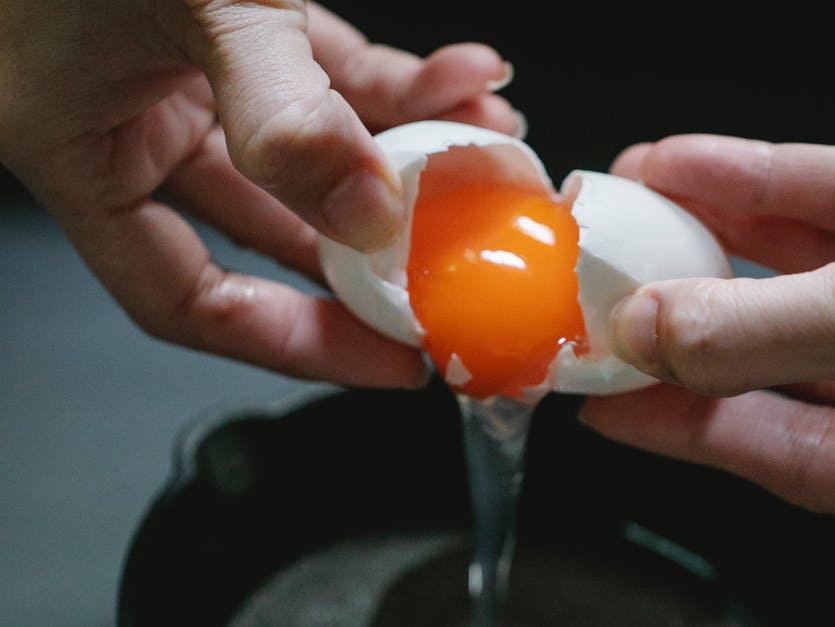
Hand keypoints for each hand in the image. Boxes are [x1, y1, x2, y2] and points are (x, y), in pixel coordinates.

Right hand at [0, 1, 518, 386]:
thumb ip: (283, 116)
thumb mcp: (195, 8)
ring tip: (492, 159)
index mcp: (78, 152)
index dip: (288, 343)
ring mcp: (190, 73)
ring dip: (408, 157)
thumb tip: (369, 214)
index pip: (184, 299)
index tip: (385, 358)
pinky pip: (331, 73)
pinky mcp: (239, 25)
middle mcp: (134, 123)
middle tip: (459, 273)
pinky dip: (399, 82)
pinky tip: (467, 78)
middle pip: (271, 234)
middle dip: (376, 251)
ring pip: (315, 151)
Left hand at [582, 74, 834, 550]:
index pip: (798, 456)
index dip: (694, 422)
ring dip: (729, 238)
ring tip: (644, 207)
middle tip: (614, 299)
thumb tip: (657, 336)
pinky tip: (707, 170)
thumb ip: (767, 334)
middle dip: (701, 317)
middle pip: (801, 360)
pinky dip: (786, 193)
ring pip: (824, 276)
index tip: (615, 401)